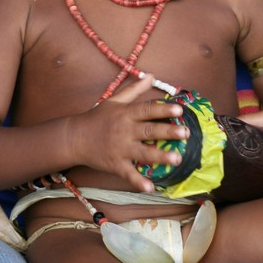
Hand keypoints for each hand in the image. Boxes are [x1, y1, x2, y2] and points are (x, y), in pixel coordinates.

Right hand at [66, 75, 189, 192]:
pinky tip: (151, 188)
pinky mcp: (115, 164)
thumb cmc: (98, 117)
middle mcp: (125, 131)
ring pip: (143, 153)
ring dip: (161, 157)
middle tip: (186, 133)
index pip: (147, 110)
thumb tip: (151, 75)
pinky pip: (128, 174)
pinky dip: (139, 182)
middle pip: (149, 131)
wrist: (76, 137)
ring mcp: (120, 149)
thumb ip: (135, 89)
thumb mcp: (115, 100)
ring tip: (178, 159)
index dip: (163, 110)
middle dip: (168, 132)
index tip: (179, 110)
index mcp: (126, 114)